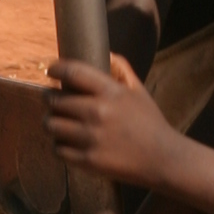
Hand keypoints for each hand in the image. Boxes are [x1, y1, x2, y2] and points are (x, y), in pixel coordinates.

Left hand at [41, 55, 178, 186]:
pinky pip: (58, 149)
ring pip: (51, 124)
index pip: (73, 72)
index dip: (56, 68)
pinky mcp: (88, 160)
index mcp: (111, 92)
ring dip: (51, 121)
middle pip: (55, 100)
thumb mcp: (139, 92)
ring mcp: (91, 138)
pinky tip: (66, 142)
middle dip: (50, 98)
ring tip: (56, 121)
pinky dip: (59, 145)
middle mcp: (98, 113)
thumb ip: (123, 70)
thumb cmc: (150, 123)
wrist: (163, 159)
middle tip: (52, 99)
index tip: (51, 70)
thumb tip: (107, 53)